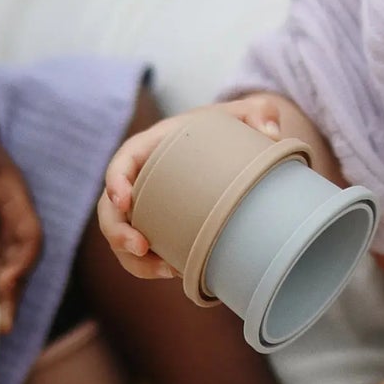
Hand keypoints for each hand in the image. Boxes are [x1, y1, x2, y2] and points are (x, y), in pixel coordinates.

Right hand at [98, 91, 340, 280]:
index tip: (123, 200)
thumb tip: (272, 133)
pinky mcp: (156, 227)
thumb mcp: (244, 114)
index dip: (114, 181)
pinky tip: (173, 272)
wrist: (228, 147)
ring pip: (122, 236)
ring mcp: (145, 206)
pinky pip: (141, 252)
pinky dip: (150, 266)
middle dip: (117, 231)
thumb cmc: (228, 129)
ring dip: (133, 259)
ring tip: (163, 270)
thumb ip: (261, 112)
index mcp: (152, 146)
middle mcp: (141, 178)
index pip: (122, 161)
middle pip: (111, 208)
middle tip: (141, 247)